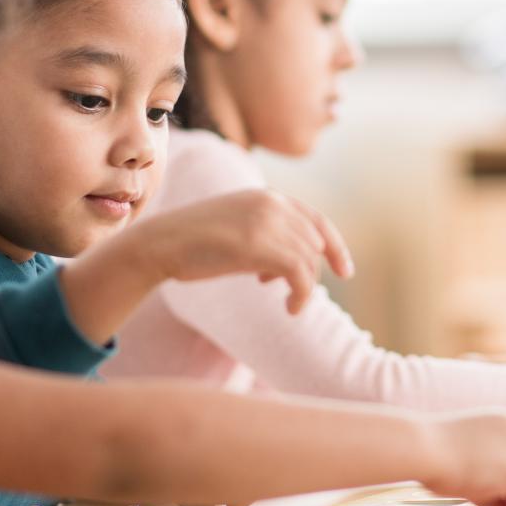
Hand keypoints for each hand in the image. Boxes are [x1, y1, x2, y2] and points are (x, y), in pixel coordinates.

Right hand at [146, 189, 353, 313]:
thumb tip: (291, 265)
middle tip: (293, 293)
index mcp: (266, 196)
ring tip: (290, 304)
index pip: (316, 219)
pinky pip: (300, 274)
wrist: (160, 243)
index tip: (345, 270)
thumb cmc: (192, 242)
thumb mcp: (236, 226)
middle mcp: (271, 203)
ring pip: (309, 260)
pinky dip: (302, 295)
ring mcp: (266, 222)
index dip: (335, 246)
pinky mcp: (260, 245)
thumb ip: (265, 234)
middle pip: (314, 243)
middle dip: (312, 271)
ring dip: (304, 287)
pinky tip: (291, 309)